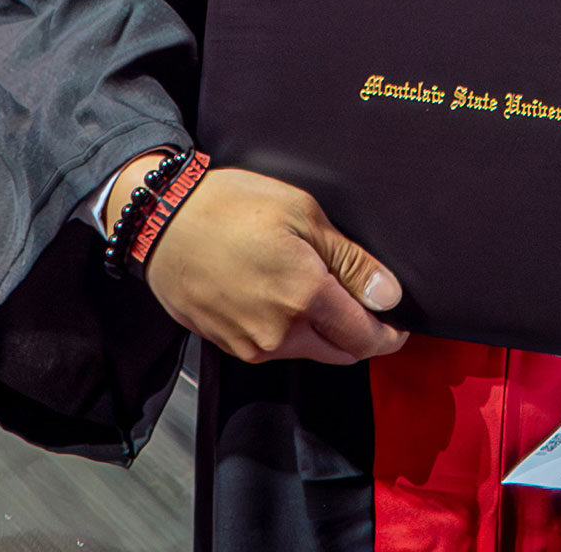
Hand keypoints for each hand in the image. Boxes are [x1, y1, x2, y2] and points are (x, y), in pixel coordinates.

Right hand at [139, 163, 406, 365]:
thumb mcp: (304, 215)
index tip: (399, 326)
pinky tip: (284, 296)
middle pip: (339, 352)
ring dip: (324, 333)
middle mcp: (278, 332)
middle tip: (367, 306)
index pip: (364, 338)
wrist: (161, 221)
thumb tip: (388, 295)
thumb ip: (352, 262)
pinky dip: (290, 331)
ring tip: (321, 291)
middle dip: (360, 335)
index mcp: (305, 297)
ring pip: (306, 351)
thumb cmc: (232, 207)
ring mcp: (249, 343)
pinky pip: (273, 347)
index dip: (388, 335)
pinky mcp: (226, 344)